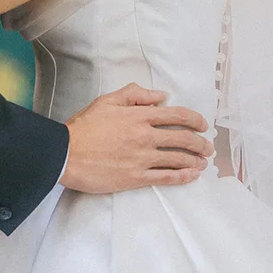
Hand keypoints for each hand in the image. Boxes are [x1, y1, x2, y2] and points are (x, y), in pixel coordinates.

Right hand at [62, 84, 213, 192]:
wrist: (65, 154)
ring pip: (178, 159)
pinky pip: (166, 177)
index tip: (203, 125)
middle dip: (201, 143)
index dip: (195, 120)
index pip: (177, 115)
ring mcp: (142, 158)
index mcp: (139, 116)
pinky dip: (182, 177)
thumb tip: (160, 96)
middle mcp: (145, 136)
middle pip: (184, 139)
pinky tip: (191, 176)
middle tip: (207, 147)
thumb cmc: (83, 128)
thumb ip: (135, 95)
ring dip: (195, 161)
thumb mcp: (107, 101)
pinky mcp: (136, 177)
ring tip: (203, 162)